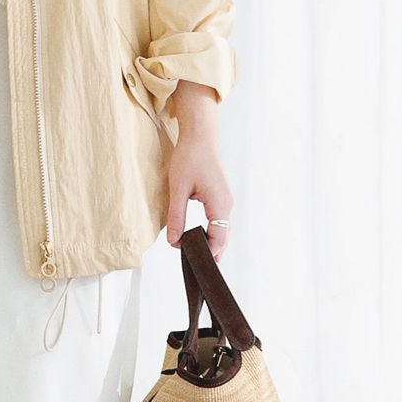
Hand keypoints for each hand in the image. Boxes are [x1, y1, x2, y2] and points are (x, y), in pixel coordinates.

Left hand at [164, 81, 233, 260]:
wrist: (200, 135)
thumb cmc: (190, 157)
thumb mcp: (178, 189)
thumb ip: (176, 217)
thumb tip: (174, 241)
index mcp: (220, 205)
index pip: (218, 240)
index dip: (207, 255)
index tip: (193, 265)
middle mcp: (227, 205)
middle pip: (223, 238)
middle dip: (209, 252)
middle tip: (194, 265)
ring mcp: (226, 201)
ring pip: (221, 230)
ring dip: (210, 242)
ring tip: (194, 254)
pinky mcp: (221, 196)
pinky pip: (219, 221)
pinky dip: (211, 232)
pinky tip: (199, 237)